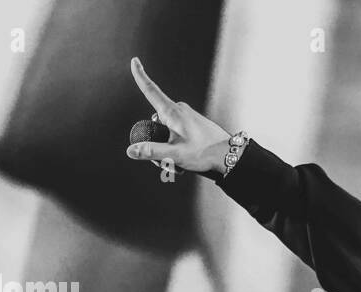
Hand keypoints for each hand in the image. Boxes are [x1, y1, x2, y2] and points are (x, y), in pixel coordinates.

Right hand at [125, 57, 231, 178]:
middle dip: (155, 144)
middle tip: (168, 162)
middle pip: (155, 124)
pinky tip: (186, 159)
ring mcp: (186, 116)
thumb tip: (131, 150)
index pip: (151, 90)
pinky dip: (176, 148)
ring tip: (180, 163)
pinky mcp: (192, 123)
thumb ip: (152, 152)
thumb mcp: (175, 154)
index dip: (140, 76)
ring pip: (165, 132)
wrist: (229, 155)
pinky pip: (176, 134)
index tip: (134, 61)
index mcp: (172, 112)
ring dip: (167, 149)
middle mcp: (178, 110)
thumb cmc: (205, 153)